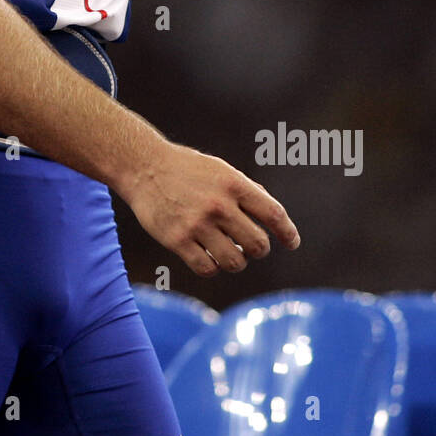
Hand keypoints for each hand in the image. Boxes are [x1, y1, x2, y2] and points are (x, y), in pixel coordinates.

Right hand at [124, 138, 299, 275]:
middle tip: (249, 246)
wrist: (143, 166)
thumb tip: (273, 220)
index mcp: (233, 184)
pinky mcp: (177, 240)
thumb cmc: (187, 169)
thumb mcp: (220, 170)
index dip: (287, 232)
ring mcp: (197, 224)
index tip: (292, 243)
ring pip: (235, 262)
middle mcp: (218, 204)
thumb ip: (246, 191)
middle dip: (258, 249)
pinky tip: (208, 257)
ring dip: (236, 261)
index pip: (273, 214)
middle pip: (257, 244)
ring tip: (229, 253)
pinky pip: (207, 268)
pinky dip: (212, 267)